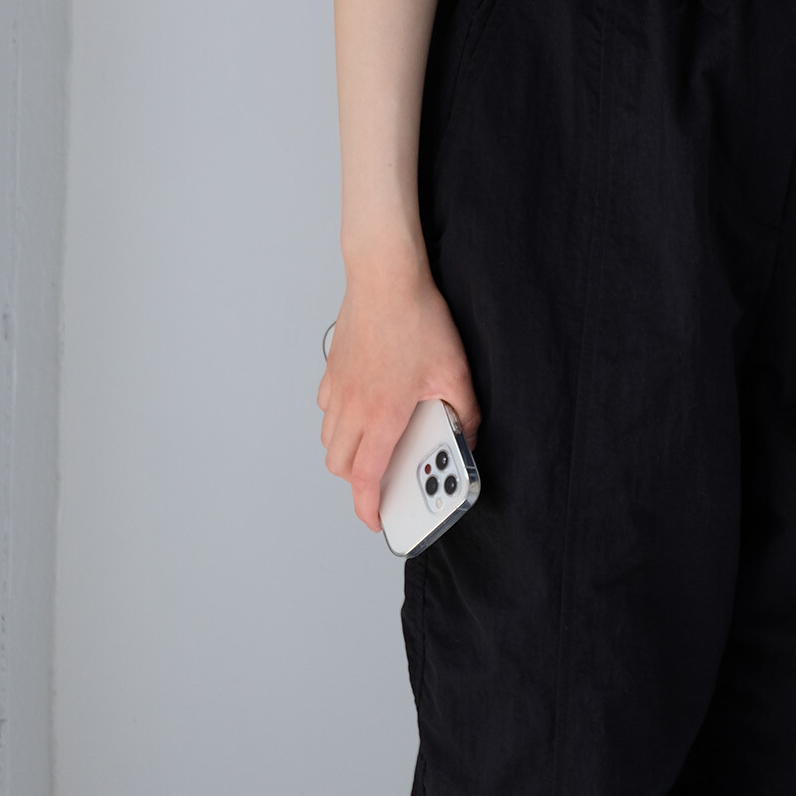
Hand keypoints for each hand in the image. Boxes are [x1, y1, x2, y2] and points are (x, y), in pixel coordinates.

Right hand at [317, 259, 480, 532]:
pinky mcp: (333, 368)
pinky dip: (340, 420)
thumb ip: (465, 413)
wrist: (384, 275)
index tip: (376, 520)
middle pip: (340, 466)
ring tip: (377, 445)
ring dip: (348, 451)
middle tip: (383, 481)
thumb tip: (467, 438)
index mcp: (383, 414)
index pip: (366, 478)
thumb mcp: (455, 371)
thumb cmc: (415, 317)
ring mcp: (338, 387)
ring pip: (330, 438)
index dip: (368, 507)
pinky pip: (327, 409)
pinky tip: (364, 407)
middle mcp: (353, 406)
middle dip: (358, 483)